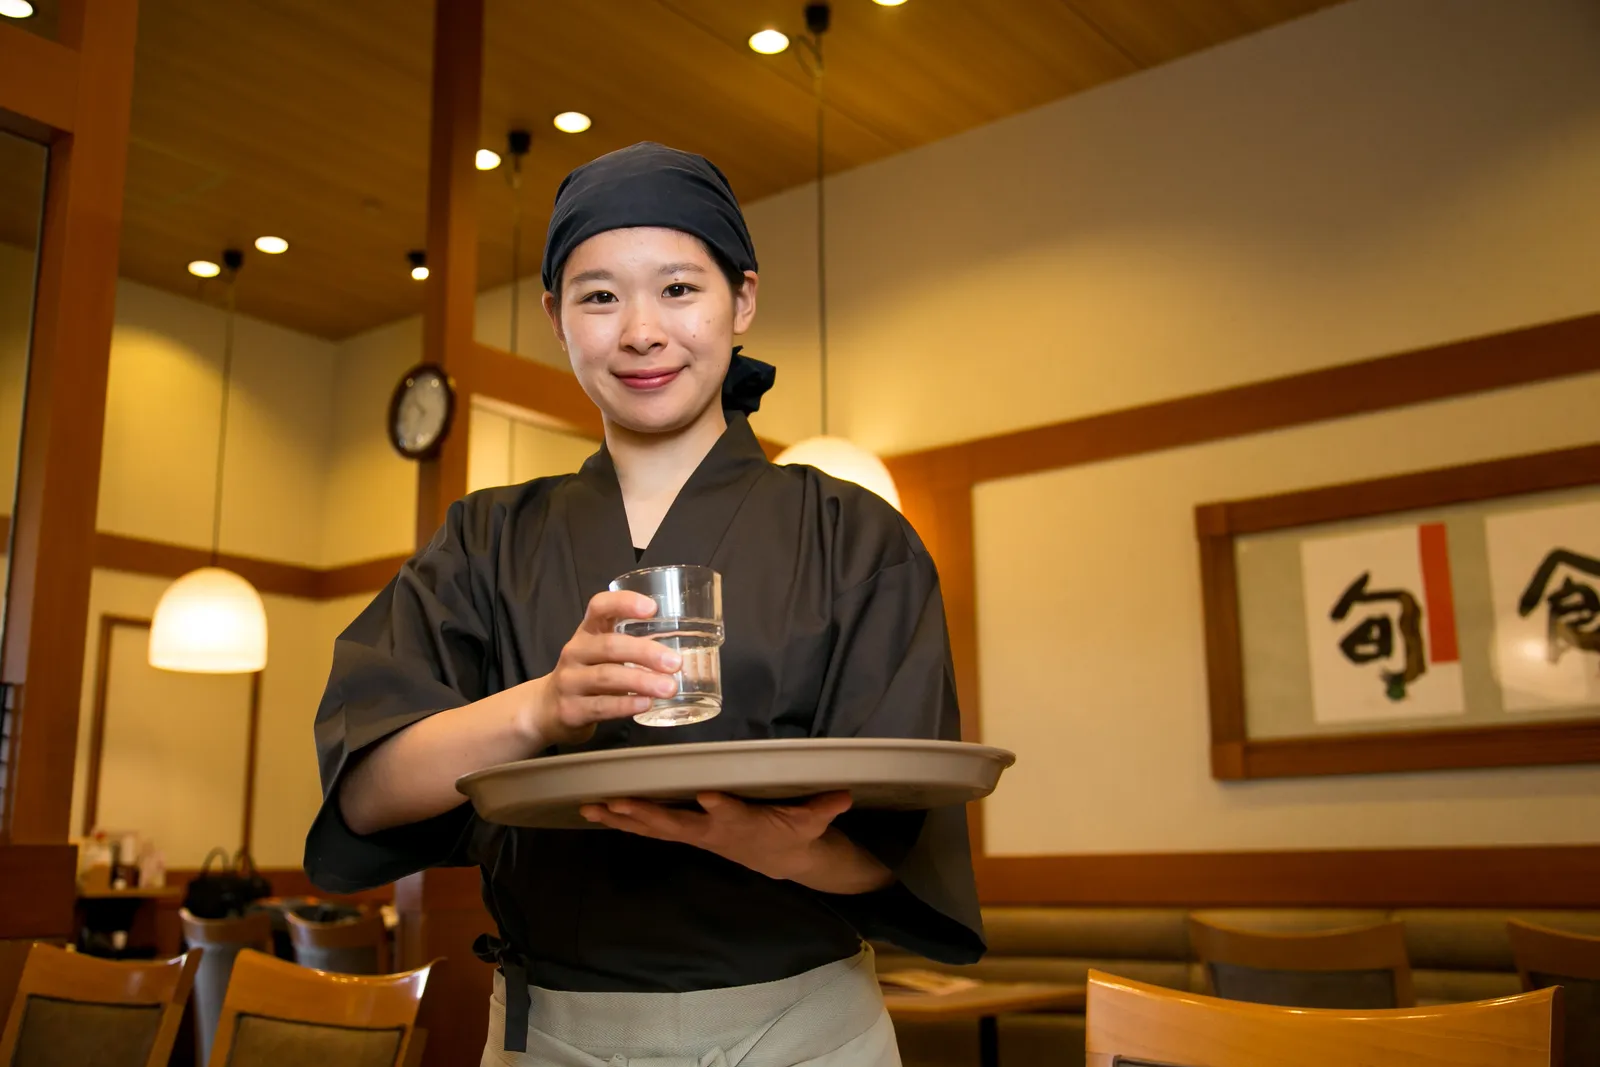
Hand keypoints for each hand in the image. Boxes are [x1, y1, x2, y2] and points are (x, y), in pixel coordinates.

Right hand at [524, 591, 680, 746]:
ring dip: (642, 681)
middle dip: (645, 653)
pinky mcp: (570, 709)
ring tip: (669, 687)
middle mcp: (575, 651)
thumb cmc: (587, 674)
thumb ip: (632, 645)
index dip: (624, 603)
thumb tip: (683, 648)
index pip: (600, 606)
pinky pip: (600, 706)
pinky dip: (625, 705)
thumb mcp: (602, 653)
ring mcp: (570, 681)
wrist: (546, 709)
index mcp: (587, 631)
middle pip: (610, 646)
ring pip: (607, 677)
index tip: (652, 608)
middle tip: (675, 662)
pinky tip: (645, 704)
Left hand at [579, 791, 886, 890]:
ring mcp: (695, 834)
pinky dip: (621, 820)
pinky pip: (648, 828)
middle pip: (676, 823)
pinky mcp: (684, 832)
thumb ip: (824, 807)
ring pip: (653, 827)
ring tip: (591, 807)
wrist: (780, 858)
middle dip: (646, 813)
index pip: (730, 813)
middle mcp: (712, 831)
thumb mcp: (813, 820)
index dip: (719, 806)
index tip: (706, 795)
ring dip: (622, 818)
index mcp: (743, 823)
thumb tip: (844, 793)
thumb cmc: (794, 832)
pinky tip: (596, 811)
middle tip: (619, 802)